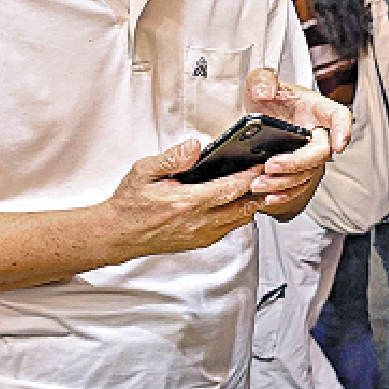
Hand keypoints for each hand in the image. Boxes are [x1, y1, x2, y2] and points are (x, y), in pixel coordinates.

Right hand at [99, 139, 264, 257]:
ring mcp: (202, 235)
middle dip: (260, 190)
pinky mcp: (201, 242)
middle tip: (269, 172)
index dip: (252, 176)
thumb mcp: (144, 171)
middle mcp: (200, 222)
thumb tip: (196, 147)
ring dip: (251, 202)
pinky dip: (239, 214)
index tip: (264, 164)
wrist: (118, 234)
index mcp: (188, 202)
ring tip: (258, 184)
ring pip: (240, 219)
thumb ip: (172, 158)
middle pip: (244, 207)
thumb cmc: (130, 203)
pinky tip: (237, 200)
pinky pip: (229, 228)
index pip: (232, 189)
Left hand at [245, 69, 346, 209]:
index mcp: (313, 108)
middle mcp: (315, 133)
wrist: (250, 118)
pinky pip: (297, 188)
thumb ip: (262, 80)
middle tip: (271, 165)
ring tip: (259, 182)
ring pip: (307, 174)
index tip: (340, 144)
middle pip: (320, 152)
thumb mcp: (259, 80)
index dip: (343, 129)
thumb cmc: (264, 97)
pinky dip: (283, 194)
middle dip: (297, 162)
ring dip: (283, 182)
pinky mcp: (297, 171)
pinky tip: (269, 196)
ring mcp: (307, 155)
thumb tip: (265, 92)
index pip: (338, 115)